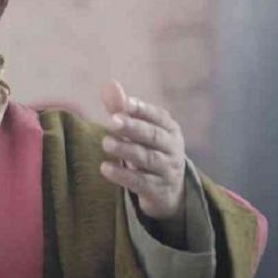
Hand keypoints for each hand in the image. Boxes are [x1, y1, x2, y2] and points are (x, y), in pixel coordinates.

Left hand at [99, 80, 185, 221]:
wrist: (171, 192)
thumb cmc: (150, 151)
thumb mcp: (139, 131)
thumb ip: (122, 109)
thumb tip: (109, 85)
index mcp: (169, 129)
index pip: (157, 116)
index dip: (141, 109)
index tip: (124, 103)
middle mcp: (172, 148)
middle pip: (152, 136)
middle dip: (133, 127)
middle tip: (112, 121)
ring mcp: (167, 170)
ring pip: (148, 159)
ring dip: (126, 150)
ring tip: (106, 143)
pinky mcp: (158, 191)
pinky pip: (141, 182)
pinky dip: (123, 175)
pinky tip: (105, 168)